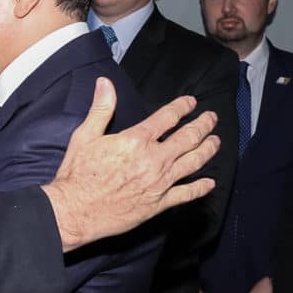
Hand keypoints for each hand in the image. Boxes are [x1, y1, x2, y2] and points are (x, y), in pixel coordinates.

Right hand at [42, 77, 218, 250]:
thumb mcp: (84, 136)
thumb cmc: (77, 173)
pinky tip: (209, 183)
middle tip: (211, 118)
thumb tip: (105, 83)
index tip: (191, 102)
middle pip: (188, 138)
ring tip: (216, 141)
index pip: (167, 117)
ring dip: (208, 149)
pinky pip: (187, 194)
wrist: (76, 210)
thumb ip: (100, 108)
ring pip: (194, 162)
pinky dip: (201, 188)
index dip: (182, 107)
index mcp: (136, 140)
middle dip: (203, 125)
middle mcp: (153, 159)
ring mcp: (160, 182)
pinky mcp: (159, 203)